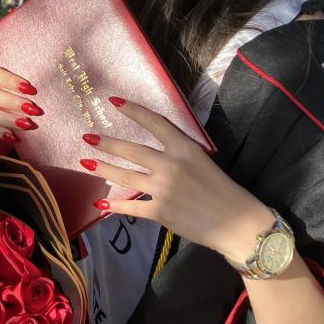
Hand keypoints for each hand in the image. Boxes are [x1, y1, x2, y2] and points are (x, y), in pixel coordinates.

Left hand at [79, 98, 275, 263]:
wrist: (237, 222)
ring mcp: (164, 188)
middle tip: (87, 138)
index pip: (154, 123)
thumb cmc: (222, 189)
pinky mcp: (161, 212)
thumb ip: (178, 153)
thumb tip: (155, 151)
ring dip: (104, 169)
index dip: (132, 110)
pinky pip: (132, 207)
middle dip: (107, 143)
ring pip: (126, 176)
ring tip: (86, 164)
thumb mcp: (202, 160)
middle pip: (132, 150)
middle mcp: (171, 165)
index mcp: (184, 148)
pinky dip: (115, 205)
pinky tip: (102, 202)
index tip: (113, 101)